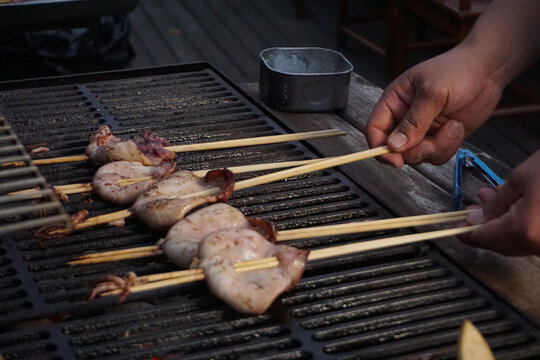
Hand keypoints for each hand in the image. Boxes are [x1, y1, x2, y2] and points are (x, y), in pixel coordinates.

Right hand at [366, 46, 503, 166]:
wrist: (488, 70)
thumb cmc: (458, 70)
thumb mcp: (433, 93)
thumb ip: (413, 121)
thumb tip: (393, 145)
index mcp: (394, 102)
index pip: (374, 129)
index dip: (379, 147)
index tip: (395, 160)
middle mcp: (404, 118)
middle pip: (394, 149)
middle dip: (414, 151)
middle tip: (431, 144)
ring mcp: (422, 130)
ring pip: (416, 156)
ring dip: (436, 148)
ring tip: (451, 126)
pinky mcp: (439, 138)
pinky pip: (436, 156)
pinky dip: (448, 147)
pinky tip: (457, 127)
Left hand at [459, 150, 539, 255]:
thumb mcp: (521, 179)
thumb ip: (496, 203)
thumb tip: (477, 218)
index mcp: (524, 231)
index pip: (485, 239)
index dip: (466, 233)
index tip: (454, 226)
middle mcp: (539, 245)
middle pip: (501, 244)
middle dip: (484, 226)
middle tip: (474, 207)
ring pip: (518, 242)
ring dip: (501, 223)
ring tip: (492, 198)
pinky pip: (534, 237)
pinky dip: (520, 224)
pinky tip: (515, 204)